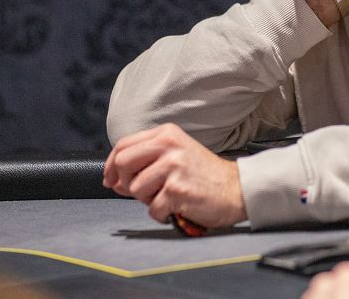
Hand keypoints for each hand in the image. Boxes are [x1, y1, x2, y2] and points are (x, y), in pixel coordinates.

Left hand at [102, 123, 246, 227]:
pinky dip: (162, 214)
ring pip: (136, 188)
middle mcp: (169, 145)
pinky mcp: (177, 189)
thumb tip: (114, 181)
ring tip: (168, 197)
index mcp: (166, 133)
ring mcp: (173, 167)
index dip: (111, 165)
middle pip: (122, 163)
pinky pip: (152, 209)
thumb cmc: (205, 175)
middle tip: (143, 191)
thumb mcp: (175, 156)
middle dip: (126, 183)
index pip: (123, 144)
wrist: (238, 189)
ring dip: (148, 200)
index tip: (110, 179)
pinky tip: (178, 206)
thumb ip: (145, 163)